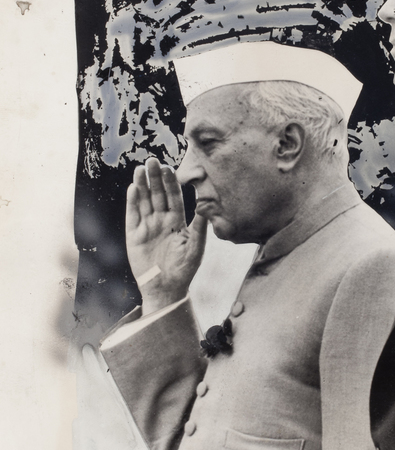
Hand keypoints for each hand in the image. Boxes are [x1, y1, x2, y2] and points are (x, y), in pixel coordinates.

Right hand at [126, 157, 206, 313]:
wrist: (166, 289)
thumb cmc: (184, 269)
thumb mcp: (195, 248)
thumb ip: (199, 227)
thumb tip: (207, 206)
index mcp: (177, 221)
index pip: (174, 197)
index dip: (171, 183)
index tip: (170, 168)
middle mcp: (161, 220)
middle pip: (158, 194)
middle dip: (155, 178)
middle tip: (153, 160)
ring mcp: (147, 226)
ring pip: (144, 201)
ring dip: (142, 185)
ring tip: (140, 169)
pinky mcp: (133, 235)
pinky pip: (133, 215)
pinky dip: (132, 202)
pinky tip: (133, 188)